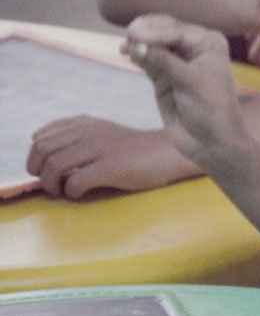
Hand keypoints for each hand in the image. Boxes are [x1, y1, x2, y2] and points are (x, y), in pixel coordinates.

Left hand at [26, 117, 174, 197]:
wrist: (168, 153)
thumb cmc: (133, 149)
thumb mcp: (101, 133)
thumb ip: (74, 138)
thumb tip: (41, 160)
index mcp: (84, 123)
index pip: (41, 136)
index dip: (36, 157)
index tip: (47, 168)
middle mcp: (88, 131)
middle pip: (41, 150)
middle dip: (38, 171)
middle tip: (51, 184)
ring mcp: (99, 148)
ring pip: (53, 166)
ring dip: (51, 184)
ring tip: (63, 190)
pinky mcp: (110, 167)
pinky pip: (74, 182)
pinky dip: (71, 192)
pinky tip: (81, 193)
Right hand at [124, 14, 246, 165]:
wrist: (211, 142)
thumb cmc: (210, 109)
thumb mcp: (190, 82)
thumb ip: (163, 62)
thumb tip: (135, 44)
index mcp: (208, 42)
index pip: (177, 30)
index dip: (155, 31)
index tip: (134, 33)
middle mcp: (194, 48)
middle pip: (163, 32)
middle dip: (145, 32)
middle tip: (128, 37)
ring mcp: (177, 62)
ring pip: (153, 45)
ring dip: (139, 43)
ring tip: (125, 48)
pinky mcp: (163, 77)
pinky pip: (148, 60)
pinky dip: (138, 56)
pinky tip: (128, 54)